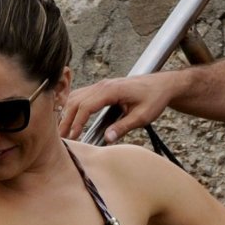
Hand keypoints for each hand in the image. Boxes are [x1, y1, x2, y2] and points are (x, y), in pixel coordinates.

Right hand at [60, 70, 180, 143]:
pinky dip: (73, 107)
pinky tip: (70, 118)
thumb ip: (124, 127)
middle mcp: (103, 85)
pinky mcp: (102, 88)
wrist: (162, 85)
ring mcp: (101, 85)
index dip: (78, 122)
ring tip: (63, 131)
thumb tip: (107, 138)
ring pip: (76, 97)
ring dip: (67, 113)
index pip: (86, 106)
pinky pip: (82, 95)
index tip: (74, 136)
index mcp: (111, 90)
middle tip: (61, 137)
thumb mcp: (142, 116)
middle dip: (66, 119)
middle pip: (76, 101)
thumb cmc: (154, 98)